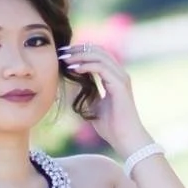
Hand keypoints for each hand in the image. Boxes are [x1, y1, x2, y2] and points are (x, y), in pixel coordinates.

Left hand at [58, 41, 147, 156]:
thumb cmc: (111, 127)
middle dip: (78, 49)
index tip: (64, 54)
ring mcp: (121, 78)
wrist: (125, 139)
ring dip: (80, 55)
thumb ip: (86, 93)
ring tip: (65, 59)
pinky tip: (74, 68)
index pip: (98, 55)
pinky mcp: (120, 85)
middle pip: (98, 50)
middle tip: (61, 52)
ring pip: (100, 56)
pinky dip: (87, 65)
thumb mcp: (93, 106)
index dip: (81, 51)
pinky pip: (102, 68)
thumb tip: (71, 83)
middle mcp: (119, 74)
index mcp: (114, 78)